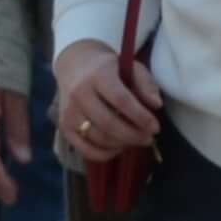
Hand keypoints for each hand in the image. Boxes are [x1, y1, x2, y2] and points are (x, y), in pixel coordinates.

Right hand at [54, 40, 162, 165]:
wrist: (74, 65)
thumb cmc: (109, 69)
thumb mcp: (131, 67)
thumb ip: (146, 84)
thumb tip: (156, 105)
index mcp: (98, 75)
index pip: (120, 100)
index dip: (140, 117)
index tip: (155, 127)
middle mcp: (79, 93)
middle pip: (108, 123)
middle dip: (133, 135)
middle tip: (148, 138)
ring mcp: (68, 112)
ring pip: (98, 138)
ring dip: (122, 144)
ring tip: (136, 141)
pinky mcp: (64, 126)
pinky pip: (85, 149)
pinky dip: (105, 154)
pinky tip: (118, 147)